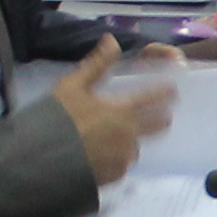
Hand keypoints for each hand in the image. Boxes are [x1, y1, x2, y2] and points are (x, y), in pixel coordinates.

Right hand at [55, 41, 178, 183]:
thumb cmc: (58, 118)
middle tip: (164, 116)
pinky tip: (105, 156)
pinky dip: (118, 159)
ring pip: (137, 147)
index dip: (165, 93)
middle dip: (162, 119)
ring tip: (122, 139)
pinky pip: (122, 165)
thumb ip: (97, 64)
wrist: (42, 160)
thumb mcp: (73, 85)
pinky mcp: (114, 177)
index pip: (153, 98)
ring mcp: (123, 159)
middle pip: (157, 126)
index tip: (174, 90)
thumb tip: (112, 39)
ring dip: (134, 142)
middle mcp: (129, 136)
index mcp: (122, 111)